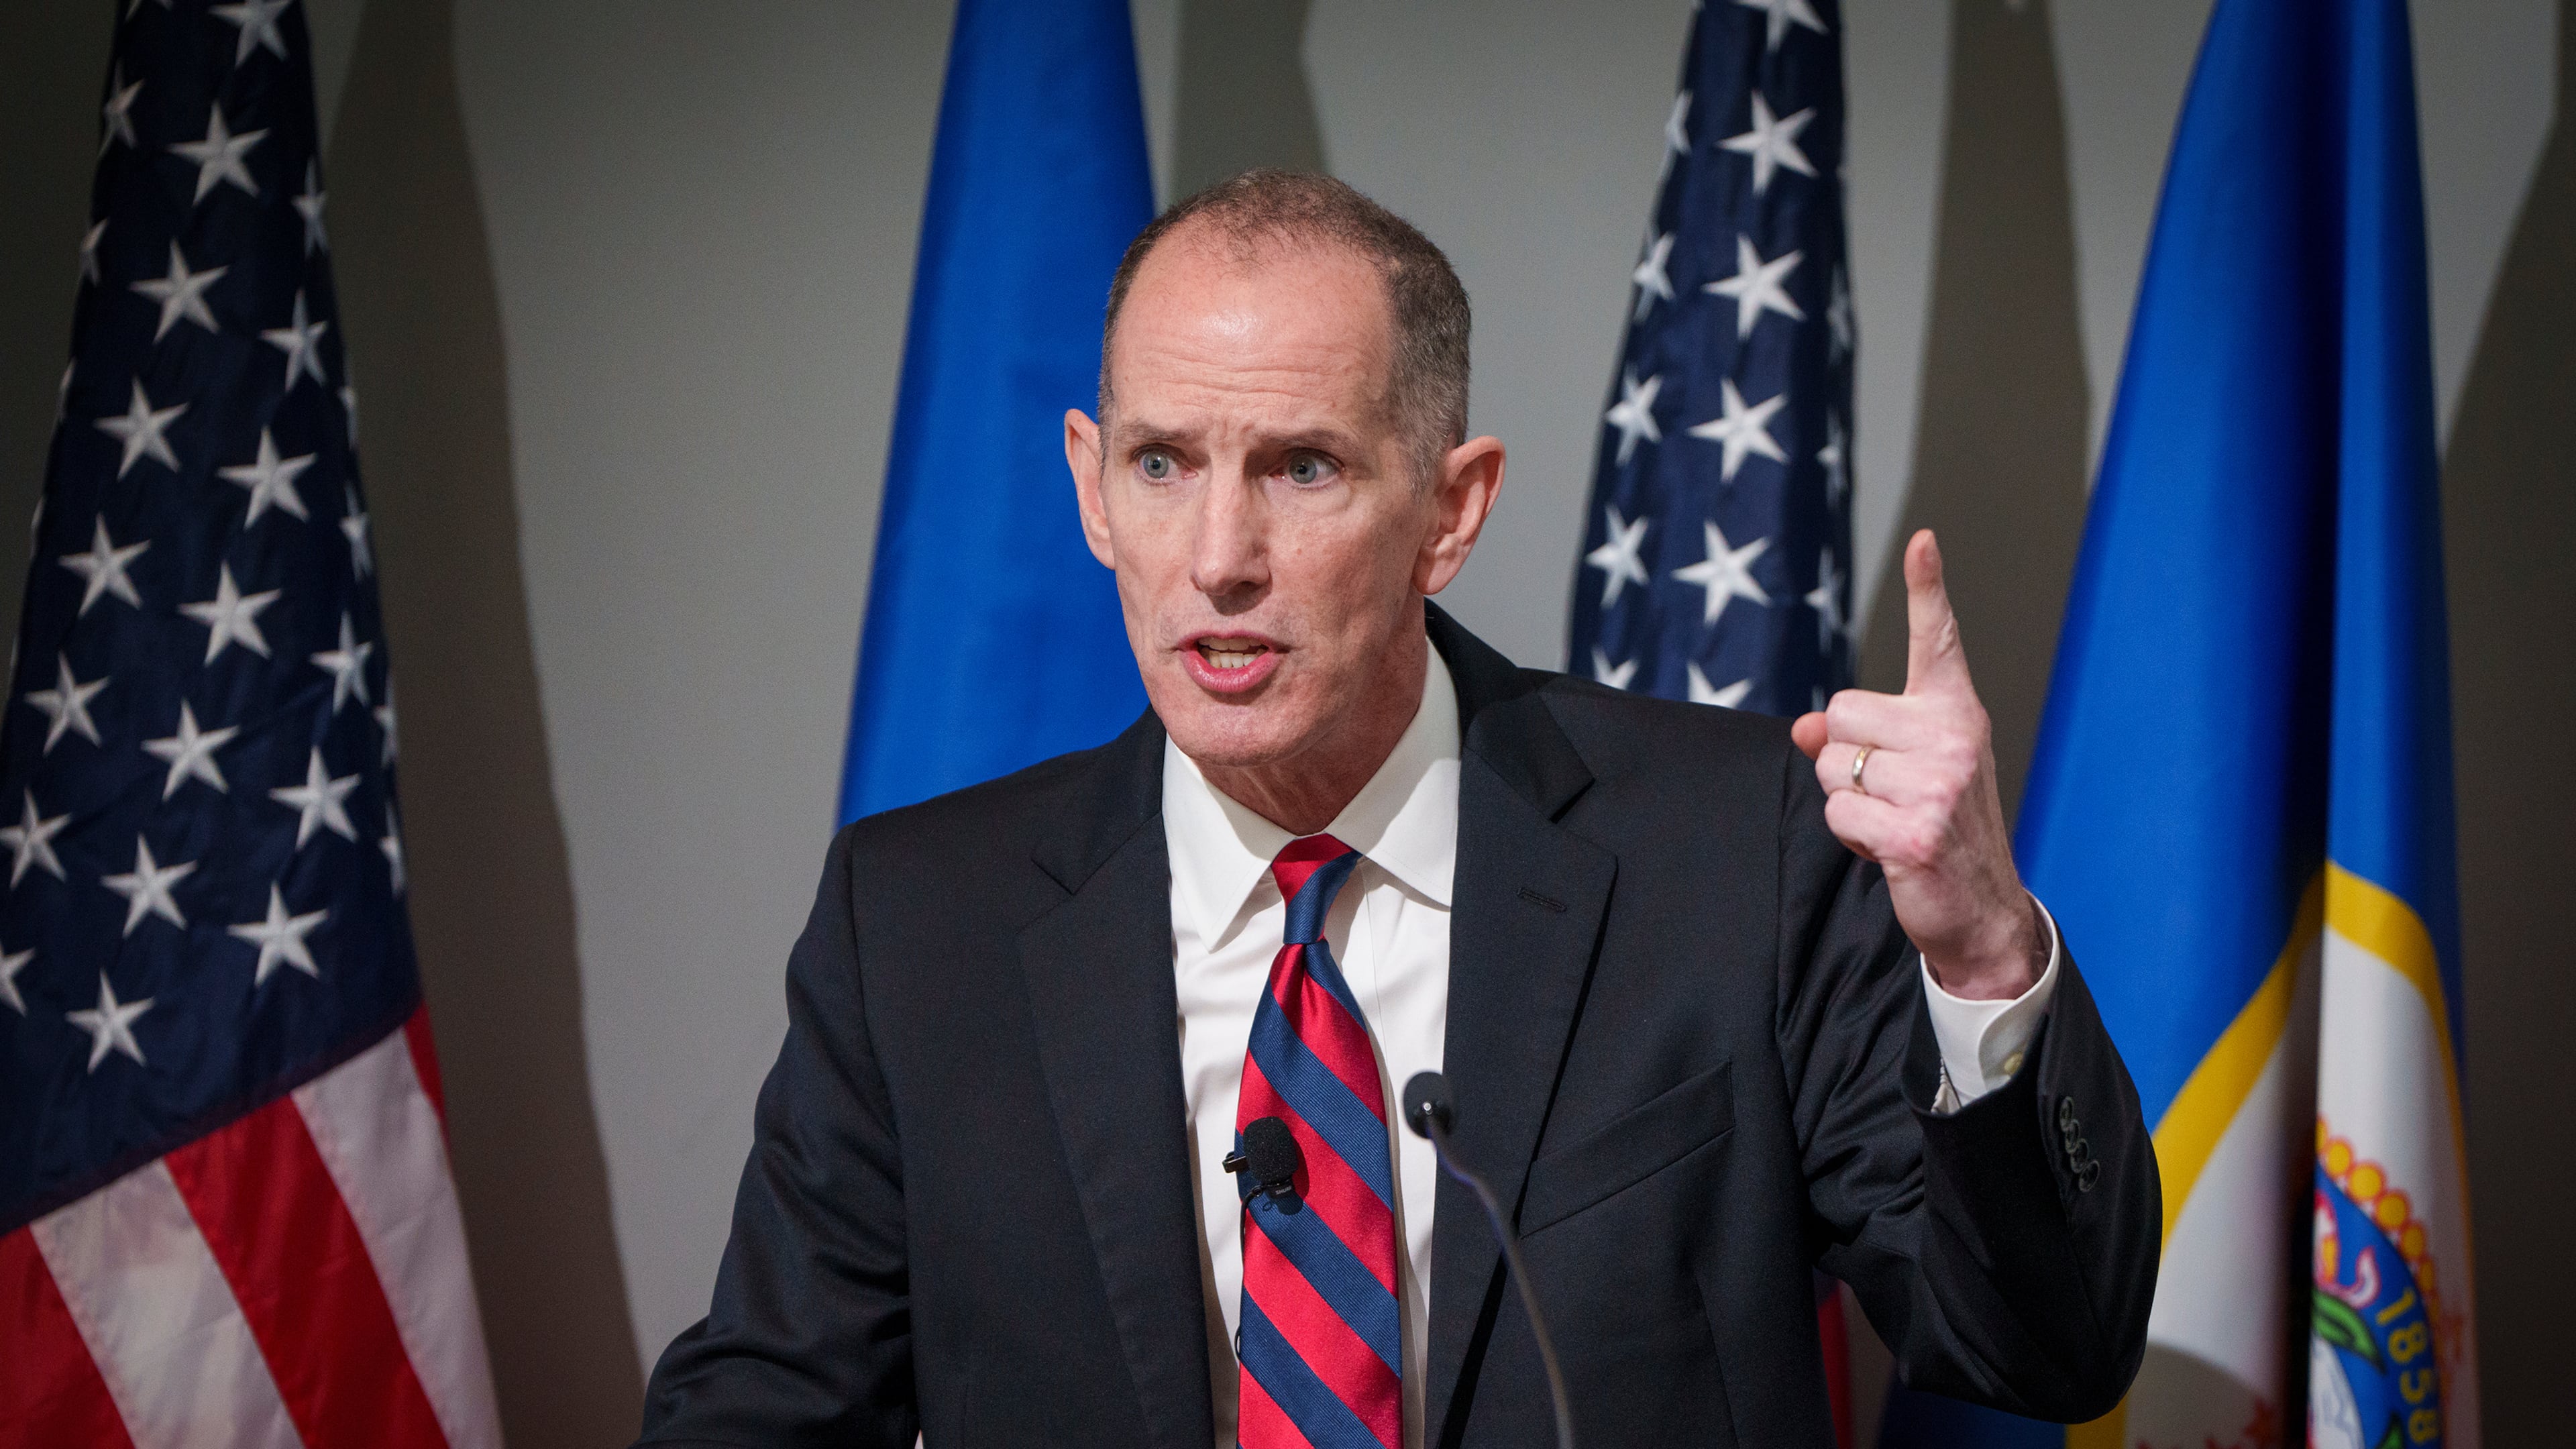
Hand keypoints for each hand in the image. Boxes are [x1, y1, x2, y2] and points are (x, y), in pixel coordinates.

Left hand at [1791, 530, 2042, 999]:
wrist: (1982, 910)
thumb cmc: (1940, 830)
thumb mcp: (1906, 772)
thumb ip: (1857, 738)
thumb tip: (1804, 728)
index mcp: (1956, 713)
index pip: (1937, 640)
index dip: (1926, 588)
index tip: (1921, 541)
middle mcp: (1953, 738)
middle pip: (1840, 713)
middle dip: (1844, 757)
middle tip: (1890, 792)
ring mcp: (1938, 784)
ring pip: (1832, 766)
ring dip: (1846, 801)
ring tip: (1892, 820)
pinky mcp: (1914, 830)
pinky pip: (1838, 813)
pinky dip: (1849, 837)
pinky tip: (1888, 849)